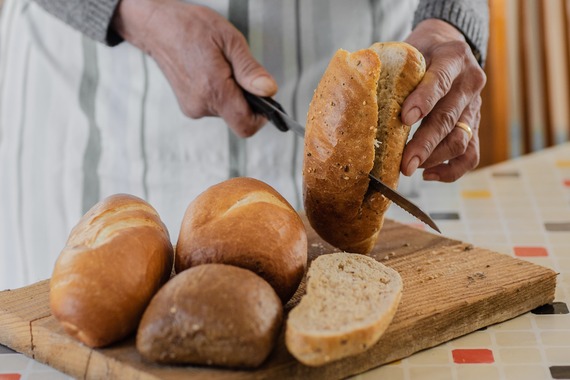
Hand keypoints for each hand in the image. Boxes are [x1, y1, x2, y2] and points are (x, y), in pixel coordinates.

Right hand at [113, 0, 277, 136]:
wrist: (156, 26)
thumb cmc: (191, 27)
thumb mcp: (230, 40)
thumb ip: (250, 70)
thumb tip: (269, 91)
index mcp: (214, 89)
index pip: (246, 125)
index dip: (262, 117)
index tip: (264, 99)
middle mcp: (201, 105)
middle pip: (238, 118)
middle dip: (246, 98)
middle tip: (237, 70)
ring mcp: (193, 108)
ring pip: (227, 111)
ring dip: (232, 93)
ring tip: (220, 67)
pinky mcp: (189, 106)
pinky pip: (214, 107)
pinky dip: (219, 93)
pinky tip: (210, 72)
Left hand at [401, 19, 486, 181]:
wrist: (450, 46)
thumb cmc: (420, 52)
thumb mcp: (407, 49)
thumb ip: (389, 66)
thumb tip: (356, 86)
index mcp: (452, 57)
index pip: (441, 80)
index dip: (424, 101)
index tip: (405, 119)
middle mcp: (469, 82)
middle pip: (449, 118)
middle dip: (425, 143)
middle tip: (405, 162)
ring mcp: (475, 106)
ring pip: (461, 139)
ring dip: (434, 158)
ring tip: (410, 167)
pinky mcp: (475, 126)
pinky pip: (470, 155)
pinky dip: (451, 170)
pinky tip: (427, 174)